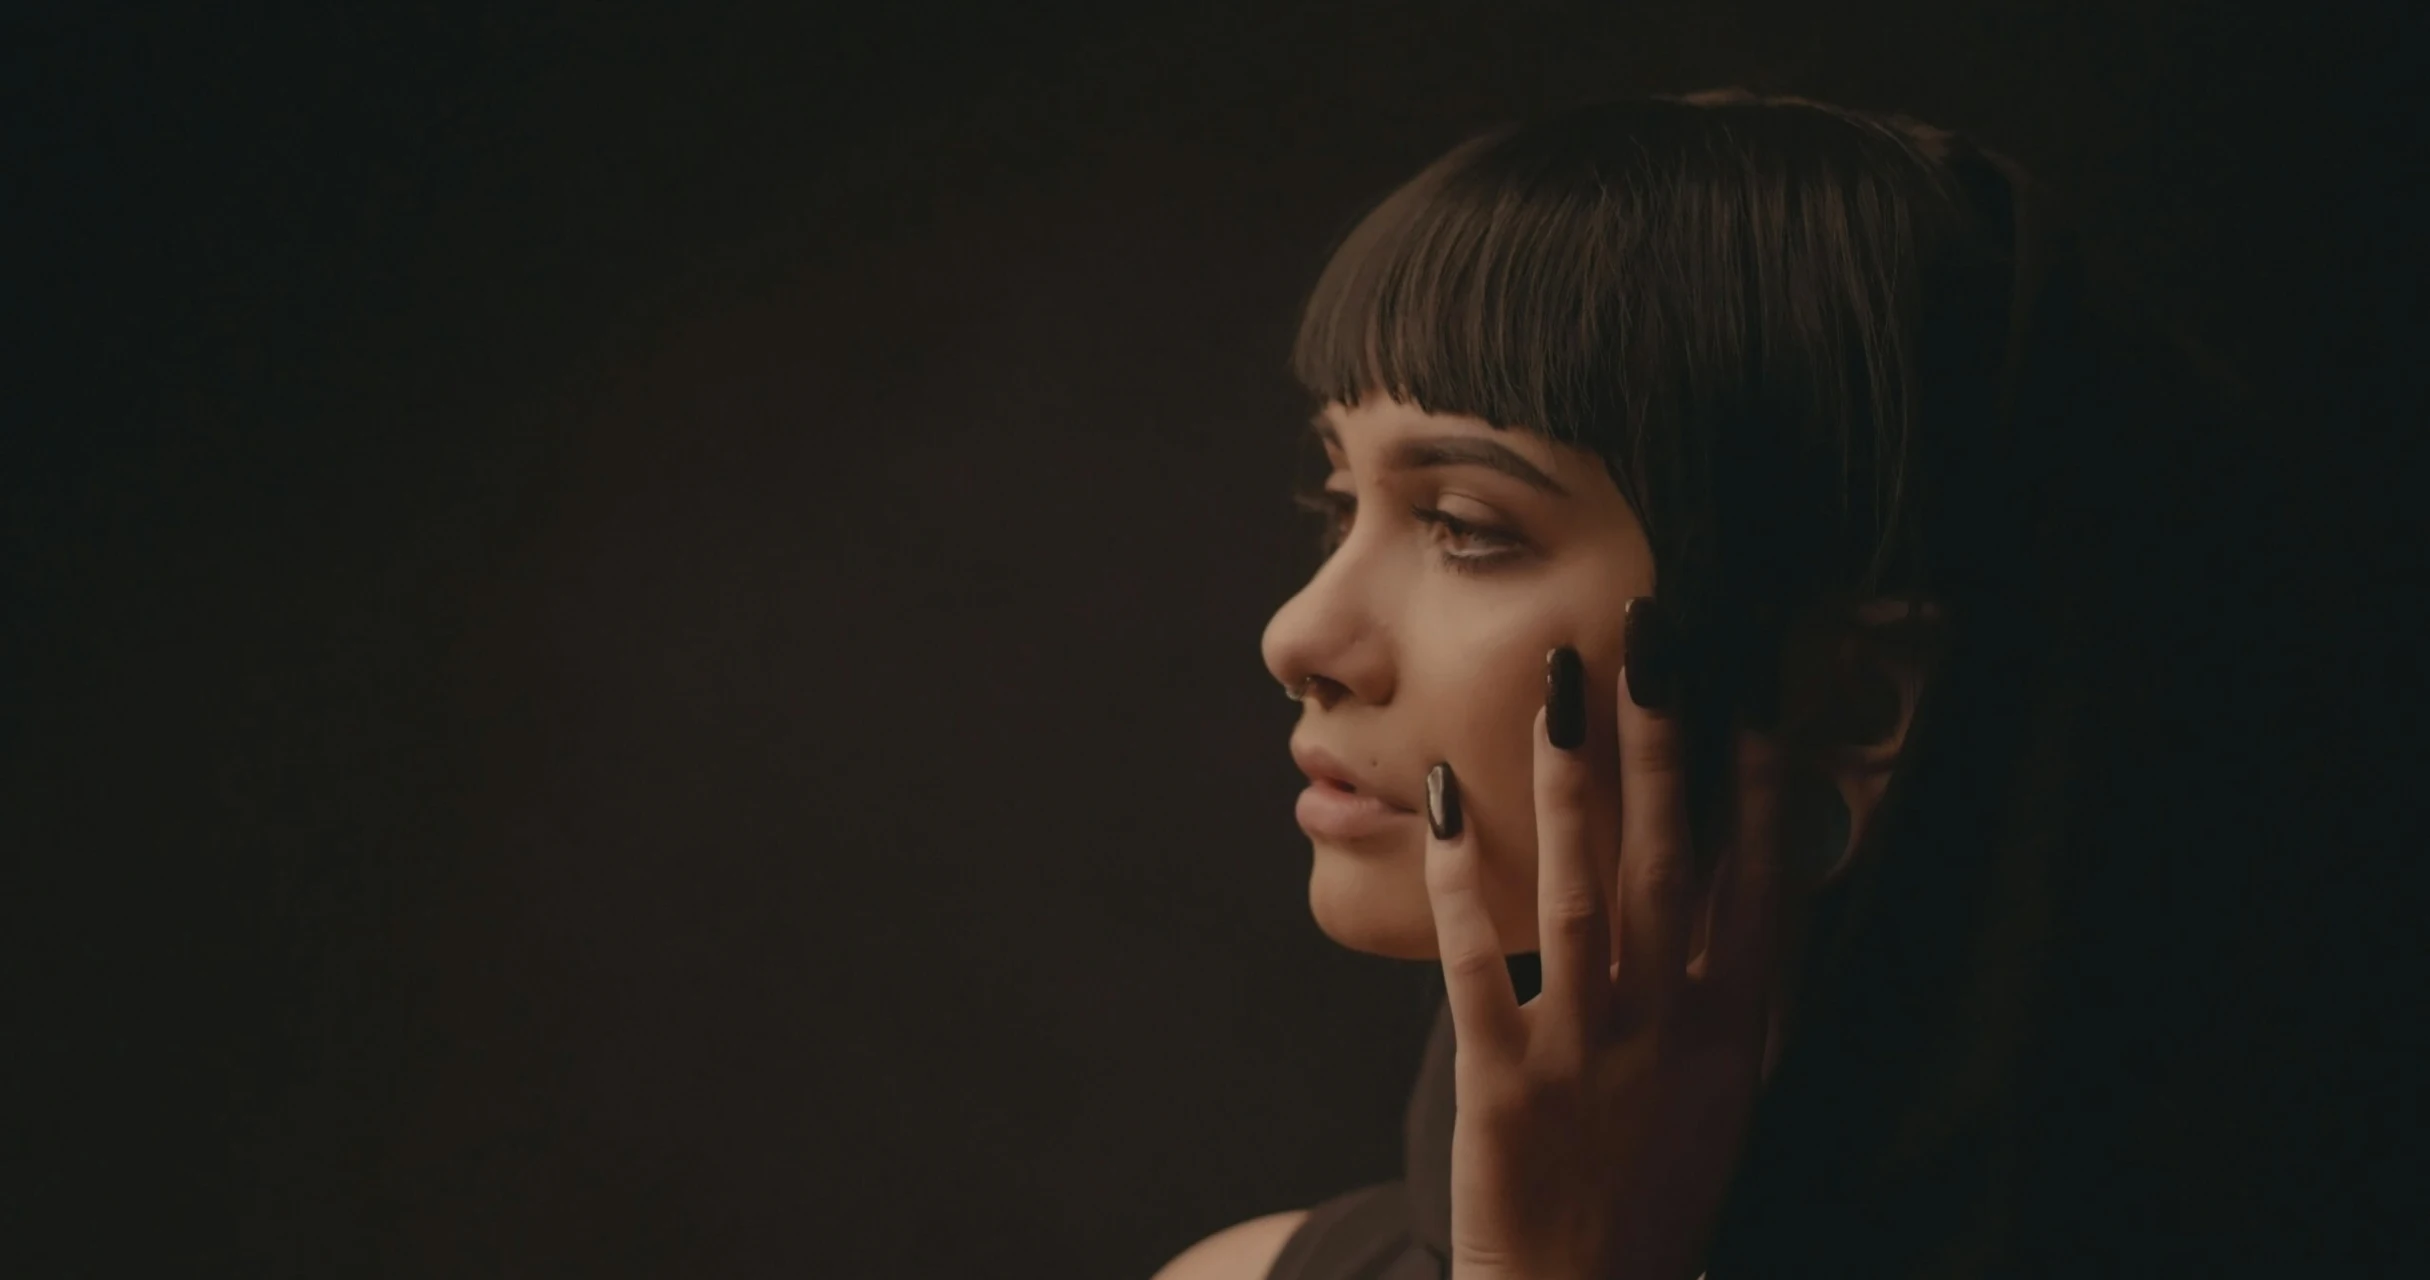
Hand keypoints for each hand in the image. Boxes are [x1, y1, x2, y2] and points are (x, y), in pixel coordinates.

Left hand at [1421, 629, 1783, 1279]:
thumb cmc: (1654, 1193)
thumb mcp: (1719, 1095)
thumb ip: (1724, 992)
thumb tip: (1737, 885)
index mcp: (1729, 1034)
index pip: (1755, 887)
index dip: (1755, 789)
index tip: (1750, 695)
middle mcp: (1666, 1031)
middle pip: (1665, 863)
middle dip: (1659, 745)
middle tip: (1651, 641)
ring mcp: (1584, 1052)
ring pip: (1576, 893)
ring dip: (1569, 787)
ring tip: (1560, 692)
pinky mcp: (1502, 1081)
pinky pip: (1478, 961)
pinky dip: (1461, 881)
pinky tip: (1446, 804)